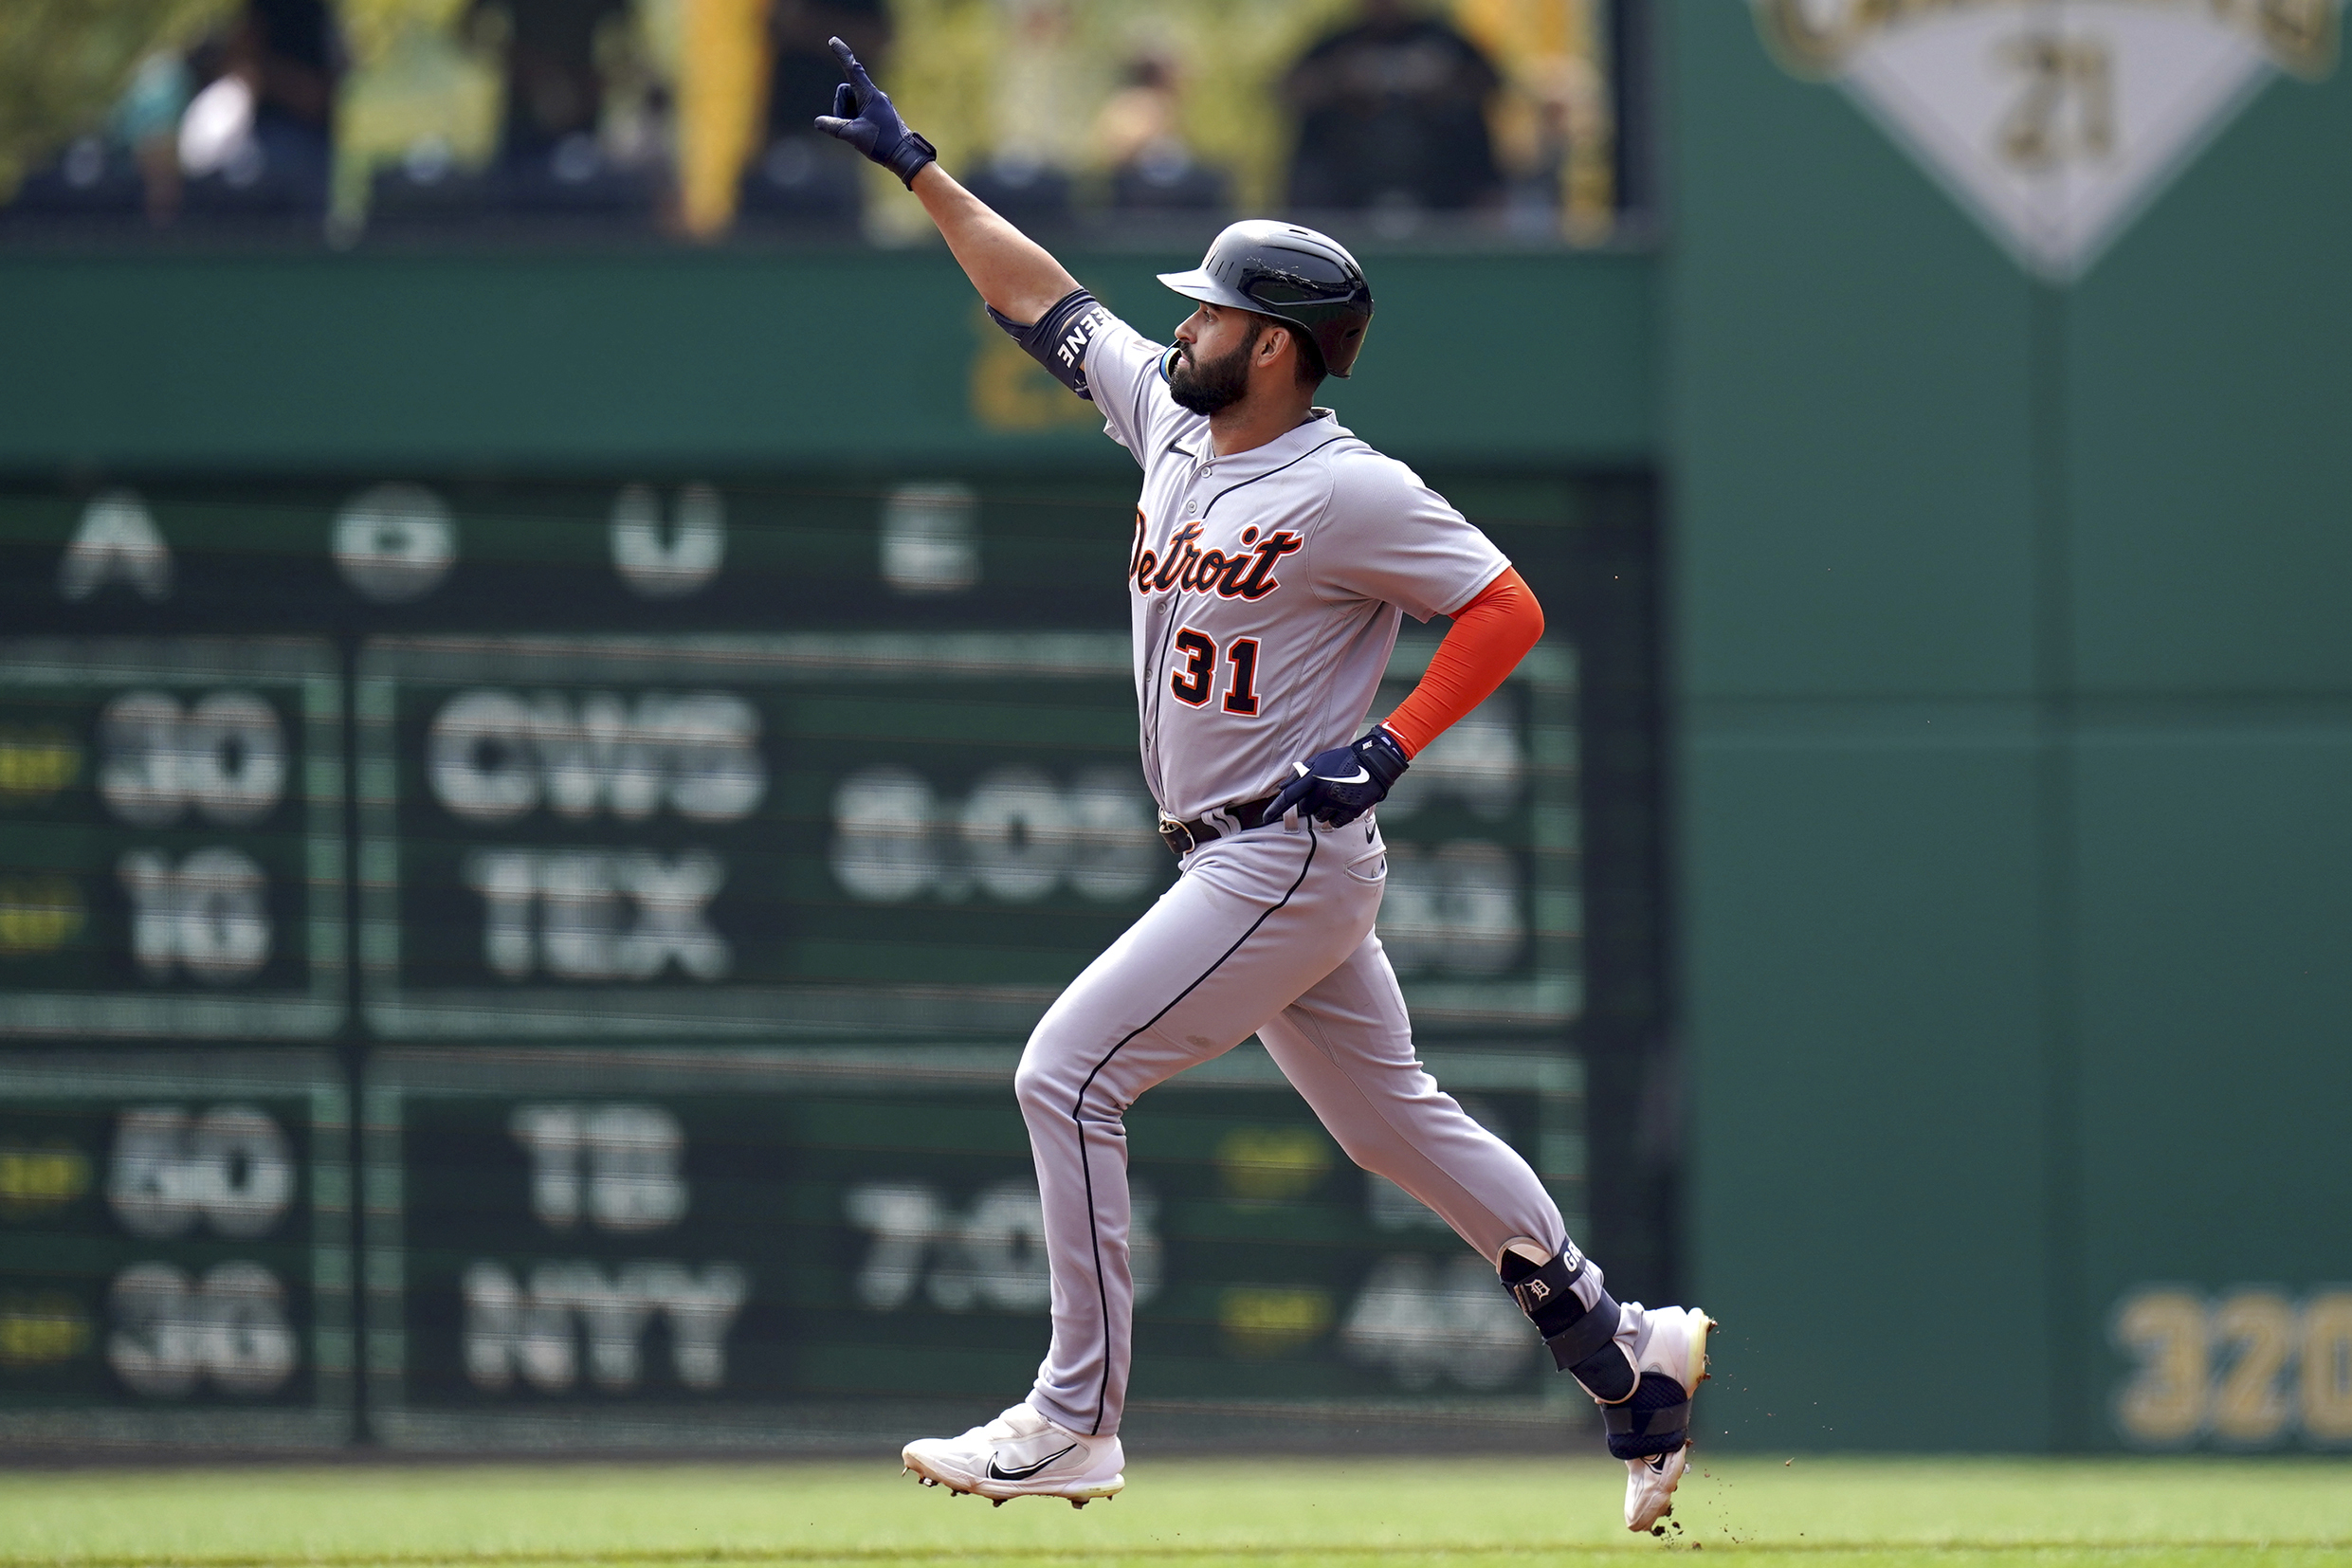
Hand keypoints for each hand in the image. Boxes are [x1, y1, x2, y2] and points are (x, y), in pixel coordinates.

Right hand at [813, 37, 936, 187]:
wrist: (905, 156)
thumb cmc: (883, 144)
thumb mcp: (853, 135)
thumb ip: (833, 127)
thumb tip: (818, 121)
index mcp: (870, 95)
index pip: (852, 69)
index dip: (842, 55)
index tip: (833, 41)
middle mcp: (875, 95)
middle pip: (845, 92)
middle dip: (841, 108)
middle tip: (853, 127)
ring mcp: (877, 103)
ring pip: (851, 102)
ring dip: (848, 116)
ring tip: (861, 132)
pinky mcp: (878, 112)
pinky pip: (859, 110)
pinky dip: (855, 120)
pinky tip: (865, 135)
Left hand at [1269, 727, 1409, 827]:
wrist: (1373, 762)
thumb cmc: (1344, 760)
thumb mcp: (1319, 760)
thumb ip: (1299, 774)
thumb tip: (1282, 787)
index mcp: (1313, 778)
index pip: (1288, 797)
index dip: (1275, 809)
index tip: (1265, 818)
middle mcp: (1323, 791)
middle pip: (1305, 809)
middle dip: (1310, 803)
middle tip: (1322, 792)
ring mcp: (1337, 802)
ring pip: (1319, 817)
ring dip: (1323, 810)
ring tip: (1335, 796)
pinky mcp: (1350, 811)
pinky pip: (1334, 823)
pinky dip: (1336, 817)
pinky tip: (1343, 805)